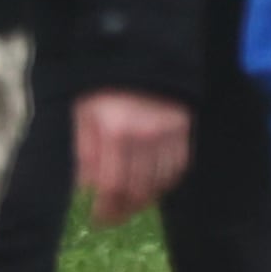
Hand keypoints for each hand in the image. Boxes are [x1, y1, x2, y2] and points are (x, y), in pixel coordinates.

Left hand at [74, 92, 192, 224]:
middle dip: (123, 211)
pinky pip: (177, 169)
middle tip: (113, 218)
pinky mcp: (184, 131)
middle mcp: (144, 136)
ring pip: (159, 184)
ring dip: (143, 201)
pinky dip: (164, 184)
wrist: (143, 51)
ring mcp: (168, 134)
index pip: (112, 186)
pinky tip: (152, 187)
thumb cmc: (106, 85)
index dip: (106, 209)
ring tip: (129, 205)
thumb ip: (85, 150)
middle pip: (137, 191)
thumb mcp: (85, 112)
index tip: (98, 220)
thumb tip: (86, 187)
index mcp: (114, 131)